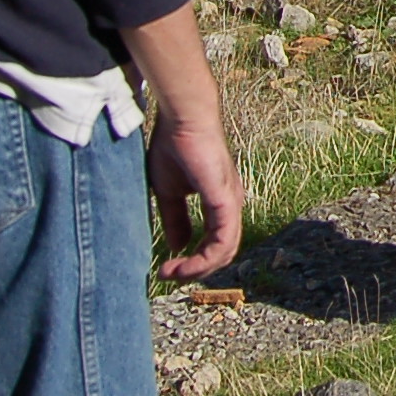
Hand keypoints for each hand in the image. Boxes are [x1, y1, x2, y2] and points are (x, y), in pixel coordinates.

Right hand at [148, 106, 245, 280]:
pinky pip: (223, 241)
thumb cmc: (174, 147)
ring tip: (171, 273)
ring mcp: (232, 203)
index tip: (164, 269)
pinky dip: (203, 259)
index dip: (192, 262)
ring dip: (197, 270)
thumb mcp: (169, 192)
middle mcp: (231, 205)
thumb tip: (178, 246)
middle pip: (222, 253)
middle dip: (194, 271)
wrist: (182, 120)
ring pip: (224, 252)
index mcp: (220, 202)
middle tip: (166, 275)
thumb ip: (175, 219)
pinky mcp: (226, 200)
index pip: (214, 244)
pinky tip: (183, 265)